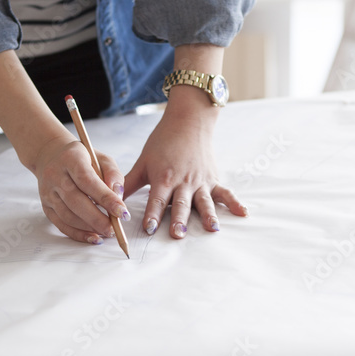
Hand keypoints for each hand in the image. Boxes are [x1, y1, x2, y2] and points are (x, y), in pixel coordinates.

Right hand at [32, 133, 129, 244]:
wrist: (49, 155)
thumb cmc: (81, 157)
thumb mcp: (101, 158)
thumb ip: (113, 174)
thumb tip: (118, 196)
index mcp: (70, 159)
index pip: (88, 181)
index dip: (106, 198)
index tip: (122, 212)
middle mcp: (55, 175)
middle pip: (76, 201)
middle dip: (97, 219)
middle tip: (114, 230)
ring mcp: (48, 192)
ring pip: (68, 215)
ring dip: (89, 227)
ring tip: (107, 232)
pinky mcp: (46, 206)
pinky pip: (61, 224)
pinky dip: (78, 234)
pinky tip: (93, 238)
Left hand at [123, 89, 246, 238]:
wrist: (188, 121)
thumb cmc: (163, 142)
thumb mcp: (143, 162)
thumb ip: (128, 183)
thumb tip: (111, 199)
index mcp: (164, 177)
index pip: (157, 200)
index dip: (153, 214)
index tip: (150, 228)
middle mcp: (184, 181)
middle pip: (181, 204)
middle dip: (180, 219)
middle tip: (178, 234)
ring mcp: (200, 181)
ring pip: (204, 201)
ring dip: (207, 215)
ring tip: (212, 229)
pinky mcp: (213, 179)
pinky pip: (225, 192)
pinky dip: (234, 203)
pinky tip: (243, 213)